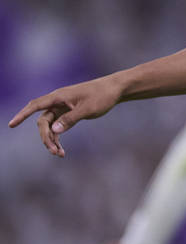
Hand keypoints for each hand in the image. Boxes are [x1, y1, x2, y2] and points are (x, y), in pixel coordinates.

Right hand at [8, 76, 123, 156]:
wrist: (115, 89)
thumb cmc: (102, 96)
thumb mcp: (87, 109)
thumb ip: (70, 119)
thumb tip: (53, 131)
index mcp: (59, 96)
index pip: (35, 105)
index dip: (22, 115)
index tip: (11, 124)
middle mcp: (58, 101)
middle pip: (43, 121)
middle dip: (45, 137)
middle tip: (54, 151)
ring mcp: (63, 107)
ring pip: (50, 126)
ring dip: (52, 140)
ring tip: (59, 154)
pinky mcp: (69, 113)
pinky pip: (58, 126)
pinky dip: (58, 137)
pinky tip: (62, 150)